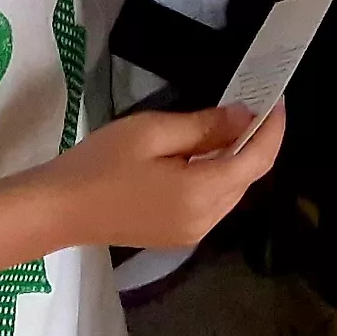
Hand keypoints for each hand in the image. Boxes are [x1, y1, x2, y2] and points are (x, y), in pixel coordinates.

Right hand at [37, 103, 285, 250]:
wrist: (59, 209)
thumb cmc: (100, 163)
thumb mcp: (152, 132)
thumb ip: (203, 126)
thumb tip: (244, 117)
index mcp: (201, 193)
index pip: (256, 160)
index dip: (272, 129)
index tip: (277, 99)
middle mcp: (206, 220)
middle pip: (247, 178)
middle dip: (256, 142)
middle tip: (252, 104)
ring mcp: (192, 233)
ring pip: (232, 192)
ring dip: (237, 159)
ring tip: (227, 124)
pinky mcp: (179, 236)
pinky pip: (213, 203)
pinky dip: (217, 176)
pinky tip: (203, 154)